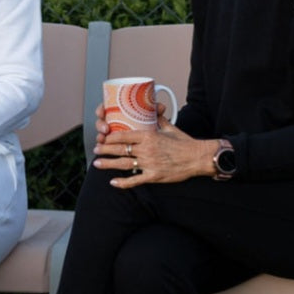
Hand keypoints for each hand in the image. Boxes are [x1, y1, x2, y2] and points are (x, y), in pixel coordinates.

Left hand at [93, 113, 216, 188]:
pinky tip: (113, 182)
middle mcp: (147, 149)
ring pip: (123, 164)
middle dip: (105, 150)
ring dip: (108, 164)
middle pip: (120, 149)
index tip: (103, 138)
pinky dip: (123, 183)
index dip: (110, 137)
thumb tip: (154, 110)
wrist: (197, 157)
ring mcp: (149, 163)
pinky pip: (135, 180)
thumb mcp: (169, 128)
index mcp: (149, 136)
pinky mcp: (154, 176)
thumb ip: (158, 120)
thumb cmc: (184, 142)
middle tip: (95, 150)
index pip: (124, 135)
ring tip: (97, 163)